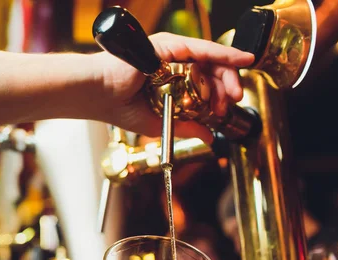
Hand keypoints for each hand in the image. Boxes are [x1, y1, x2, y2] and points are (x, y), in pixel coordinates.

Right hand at [91, 32, 254, 141]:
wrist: (98, 96)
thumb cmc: (117, 105)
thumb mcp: (160, 121)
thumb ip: (186, 125)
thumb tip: (210, 136)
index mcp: (169, 76)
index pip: (203, 80)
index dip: (218, 94)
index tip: (224, 110)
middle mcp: (172, 60)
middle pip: (211, 68)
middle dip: (228, 84)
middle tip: (234, 100)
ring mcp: (171, 50)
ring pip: (210, 58)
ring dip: (228, 73)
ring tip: (234, 92)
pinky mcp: (168, 44)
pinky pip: (201, 48)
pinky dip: (222, 54)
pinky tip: (239, 60)